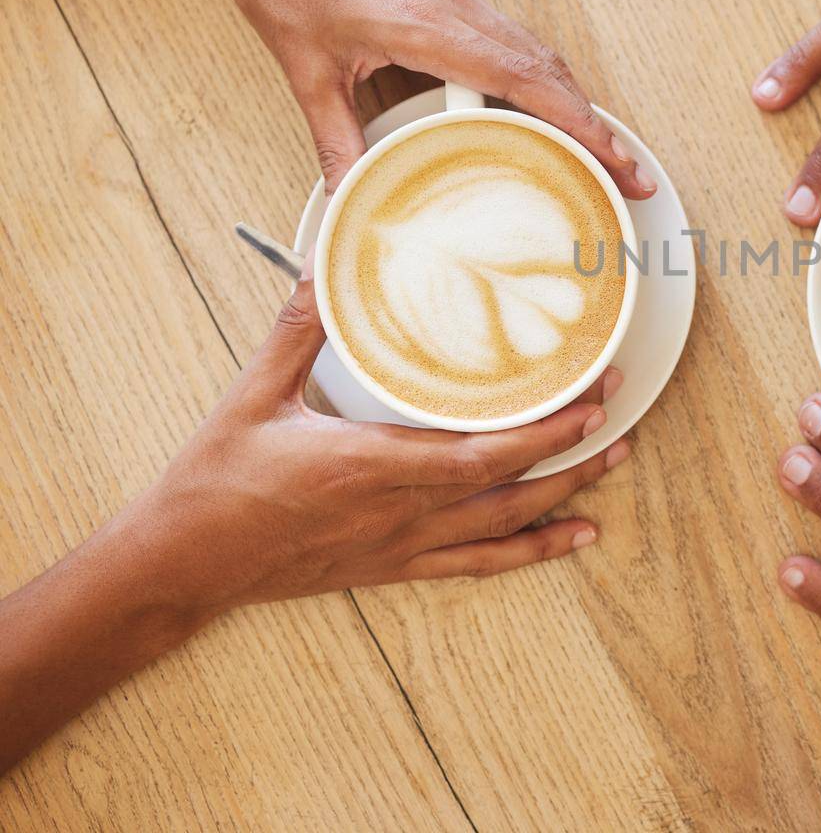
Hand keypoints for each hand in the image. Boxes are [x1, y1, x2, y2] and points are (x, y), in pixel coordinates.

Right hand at [124, 278, 630, 614]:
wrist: (183, 563)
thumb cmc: (217, 482)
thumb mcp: (254, 394)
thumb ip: (299, 329)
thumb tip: (326, 267)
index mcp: (371, 464)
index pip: (483, 454)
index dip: (546, 432)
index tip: (592, 401)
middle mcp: (399, 511)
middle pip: (510, 489)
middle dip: (574, 453)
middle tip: (622, 416)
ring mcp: (400, 545)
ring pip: (504, 528)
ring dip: (566, 498)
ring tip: (616, 464)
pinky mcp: (393, 567)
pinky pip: (477, 564)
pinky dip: (531, 553)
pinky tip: (571, 539)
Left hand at [215, 0, 657, 196]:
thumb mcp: (305, 76)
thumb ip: (336, 146)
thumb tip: (349, 205)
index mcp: (429, 24)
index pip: (526, 80)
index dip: (578, 124)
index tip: (614, 159)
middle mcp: (458, 7)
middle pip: (550, 70)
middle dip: (597, 125)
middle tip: (631, 174)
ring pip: (539, 54)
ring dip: (577, 103)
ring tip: (606, 154)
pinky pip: (516, 42)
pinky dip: (546, 81)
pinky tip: (553, 112)